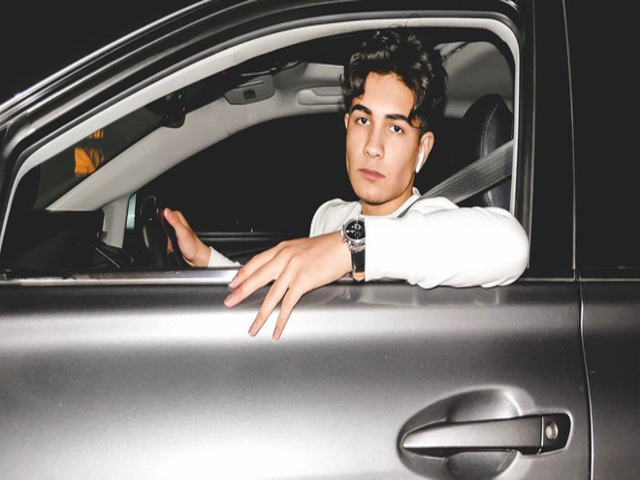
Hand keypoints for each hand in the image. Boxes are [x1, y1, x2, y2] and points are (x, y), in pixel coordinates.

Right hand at [163, 208, 210, 266]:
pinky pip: (168, 238)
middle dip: (163, 228)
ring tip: (170, 241)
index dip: (163, 215)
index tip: (159, 221)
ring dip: (165, 236)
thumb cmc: (192, 246)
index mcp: (181, 221)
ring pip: (166, 230)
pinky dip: (167, 241)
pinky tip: (170, 245)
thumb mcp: (182, 232)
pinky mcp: (176, 239)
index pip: (170, 212)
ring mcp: (178, 232)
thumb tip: (166, 211)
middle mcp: (180, 225)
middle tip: (167, 235)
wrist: (197, 258)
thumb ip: (174, 221)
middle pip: (166, 221)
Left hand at [225, 231, 351, 339]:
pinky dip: (280, 319)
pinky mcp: (304, 281)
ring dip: (260, 314)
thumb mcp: (301, 247)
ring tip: (252, 326)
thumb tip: (279, 270)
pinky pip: (288, 303)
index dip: (243, 274)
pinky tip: (276, 328)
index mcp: (283, 248)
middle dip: (241, 292)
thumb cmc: (327, 247)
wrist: (344, 246)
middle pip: (257, 277)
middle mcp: (284, 257)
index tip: (233, 283)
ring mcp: (293, 269)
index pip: (256, 262)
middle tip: (230, 302)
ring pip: (270, 295)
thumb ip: (288, 257)